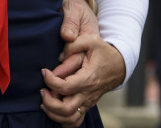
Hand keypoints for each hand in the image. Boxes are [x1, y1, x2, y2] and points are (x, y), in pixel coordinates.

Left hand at [40, 0, 124, 126]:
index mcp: (88, 78)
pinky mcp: (86, 105)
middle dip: (49, 102)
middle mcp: (88, 94)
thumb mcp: (90, 41)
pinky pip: (75, 121)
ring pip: (69, 119)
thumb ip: (73, 45)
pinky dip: (62, 120)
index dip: (50, 81)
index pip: (65, 87)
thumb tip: (59, 57)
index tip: (44, 71)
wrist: (118, 66)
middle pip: (65, 109)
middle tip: (42, 89)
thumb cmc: (102, 52)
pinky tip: (53, 109)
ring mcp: (88, 102)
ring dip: (53, 113)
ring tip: (45, 100)